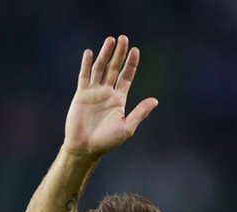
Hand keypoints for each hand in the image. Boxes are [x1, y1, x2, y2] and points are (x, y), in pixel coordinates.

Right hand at [62, 35, 157, 159]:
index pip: (126, 77)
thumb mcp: (127, 127)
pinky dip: (87, 64)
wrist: (86, 148)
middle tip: (123, 38)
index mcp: (119, 100)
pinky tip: (90, 53)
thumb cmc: (107, 141)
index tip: (135, 50)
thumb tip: (155, 100)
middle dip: (119, 54)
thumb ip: (140, 113)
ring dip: (105, 55)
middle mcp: (107, 93)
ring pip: (100, 69)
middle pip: (114, 69)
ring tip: (110, 40)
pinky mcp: (81, 95)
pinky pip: (84, 76)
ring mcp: (94, 93)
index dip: (131, 64)